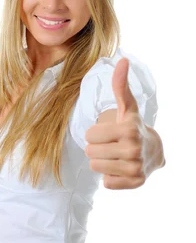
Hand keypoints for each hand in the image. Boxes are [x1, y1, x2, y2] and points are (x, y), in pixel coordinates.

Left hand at [85, 58, 158, 188]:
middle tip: (112, 145)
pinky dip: (110, 177)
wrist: (153, 152)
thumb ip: (120, 85)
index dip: (94, 134)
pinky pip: (106, 183)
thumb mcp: (126, 107)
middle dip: (97, 149)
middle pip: (90, 152)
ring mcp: (135, 168)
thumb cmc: (131, 127)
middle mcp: (134, 149)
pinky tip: (121, 169)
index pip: (89, 135)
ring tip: (115, 156)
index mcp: (128, 130)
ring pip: (95, 167)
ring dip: (102, 162)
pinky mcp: (135, 183)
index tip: (109, 132)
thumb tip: (121, 59)